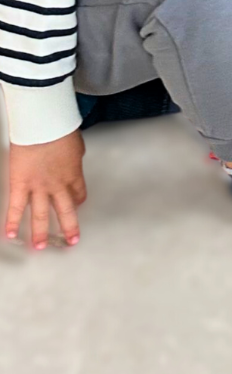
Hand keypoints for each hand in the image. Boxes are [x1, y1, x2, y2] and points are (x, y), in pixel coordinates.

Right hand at [5, 132, 85, 249]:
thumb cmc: (60, 129)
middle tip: (71, 240)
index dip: (78, 201)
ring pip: (41, 215)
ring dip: (40, 233)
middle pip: (65, 211)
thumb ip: (74, 157)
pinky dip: (13, 222)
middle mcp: (58, 185)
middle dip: (69, 227)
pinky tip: (11, 234)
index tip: (77, 205)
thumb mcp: (76, 145)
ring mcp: (39, 187)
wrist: (43, 126)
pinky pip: (16, 207)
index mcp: (73, 174)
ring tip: (40, 247)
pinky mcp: (20, 185)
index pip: (78, 193)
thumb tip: (73, 159)